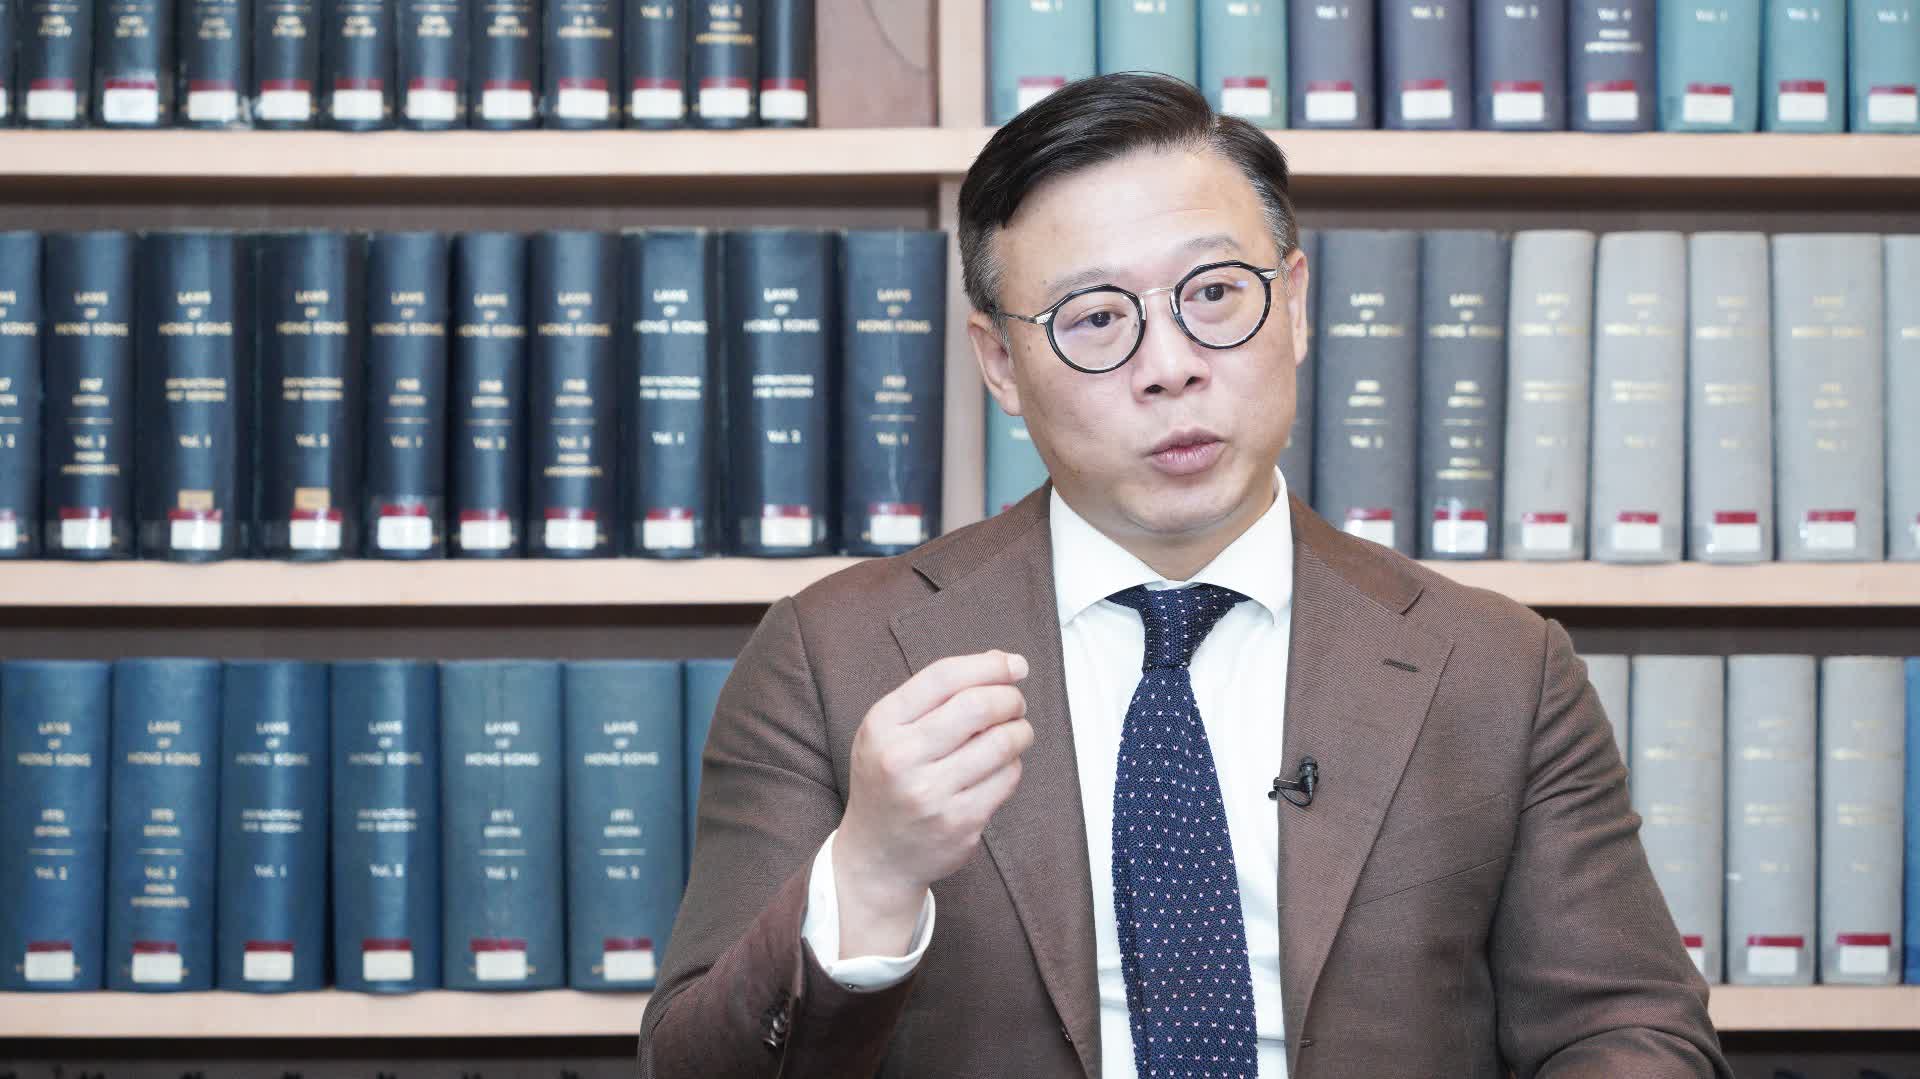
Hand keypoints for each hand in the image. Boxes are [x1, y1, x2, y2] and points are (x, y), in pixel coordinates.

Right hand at [833, 650, 1033, 956]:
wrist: (876, 855)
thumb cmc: (890, 780)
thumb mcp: (889, 731)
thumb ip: (935, 696)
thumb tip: (1003, 662)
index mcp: (881, 725)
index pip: (944, 677)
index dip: (989, 665)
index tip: (1015, 665)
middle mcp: (901, 758)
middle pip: (977, 706)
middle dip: (1010, 698)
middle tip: (1016, 703)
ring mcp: (930, 794)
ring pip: (1001, 743)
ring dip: (1020, 731)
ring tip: (1016, 732)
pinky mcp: (959, 823)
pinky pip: (1006, 779)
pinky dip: (1013, 765)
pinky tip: (1000, 767)